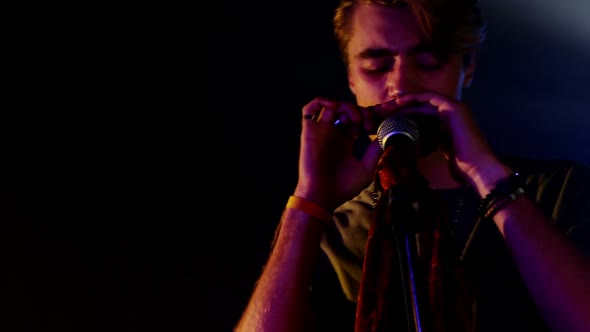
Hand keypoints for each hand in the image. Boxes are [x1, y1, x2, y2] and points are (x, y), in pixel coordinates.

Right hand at [293, 97, 382, 209]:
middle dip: (363, 112)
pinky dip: (323, 102)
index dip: (369, 118)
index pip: (358, 121)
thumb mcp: (366, 168)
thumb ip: (374, 151)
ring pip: (333, 106)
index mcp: (346, 142)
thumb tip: (384, 136)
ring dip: (348, 107)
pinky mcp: (310, 130)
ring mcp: (322, 131)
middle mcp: (333, 134)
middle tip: (370, 126)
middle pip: (349, 111)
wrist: (322, 195)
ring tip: (358, 121)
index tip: (379, 126)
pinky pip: (311, 108)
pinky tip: (336, 108)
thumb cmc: (343, 187)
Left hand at [373, 91, 510, 189]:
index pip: (419, 114)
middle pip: (419, 105)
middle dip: (398, 107)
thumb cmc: (461, 168)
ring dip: (402, 101)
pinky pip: (429, 98)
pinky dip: (413, 98)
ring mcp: (453, 108)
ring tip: (385, 107)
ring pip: (422, 99)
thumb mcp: (437, 152)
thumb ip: (426, 144)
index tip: (383, 121)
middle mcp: (451, 112)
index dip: (401, 116)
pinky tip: (398, 102)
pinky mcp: (453, 108)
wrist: (479, 170)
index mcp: (446, 123)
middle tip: (379, 111)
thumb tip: (407, 149)